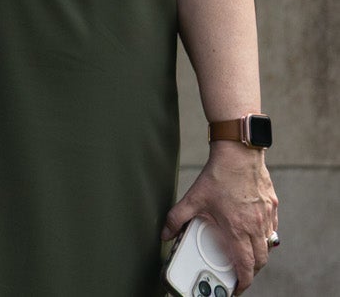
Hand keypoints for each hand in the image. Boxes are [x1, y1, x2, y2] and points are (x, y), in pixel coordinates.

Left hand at [166, 143, 277, 290]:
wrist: (238, 154)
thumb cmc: (218, 176)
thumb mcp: (192, 199)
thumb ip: (177, 219)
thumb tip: (165, 233)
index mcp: (237, 229)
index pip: (245, 265)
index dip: (243, 281)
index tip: (238, 287)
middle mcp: (255, 226)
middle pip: (260, 260)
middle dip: (251, 271)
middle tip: (241, 273)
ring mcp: (266, 217)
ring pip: (268, 245)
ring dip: (259, 254)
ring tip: (246, 254)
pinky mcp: (272, 207)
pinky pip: (272, 229)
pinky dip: (265, 236)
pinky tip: (254, 232)